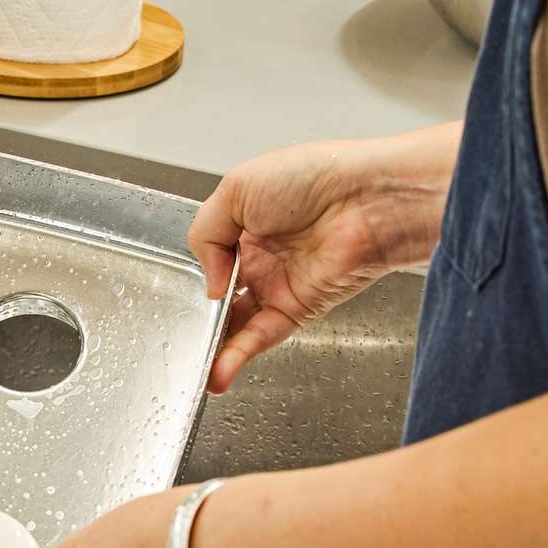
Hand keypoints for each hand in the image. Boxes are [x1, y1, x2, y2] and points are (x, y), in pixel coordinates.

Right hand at [189, 124, 460, 392]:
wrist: (370, 199)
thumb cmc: (317, 175)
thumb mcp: (236, 188)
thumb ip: (205, 234)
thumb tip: (210, 284)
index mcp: (247, 222)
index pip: (211, 257)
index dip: (195, 274)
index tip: (176, 288)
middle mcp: (264, 256)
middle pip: (222, 298)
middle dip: (200, 319)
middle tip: (180, 334)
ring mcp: (281, 285)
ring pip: (238, 325)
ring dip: (215, 347)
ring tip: (190, 366)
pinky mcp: (299, 310)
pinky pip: (262, 338)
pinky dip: (238, 358)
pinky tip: (217, 372)